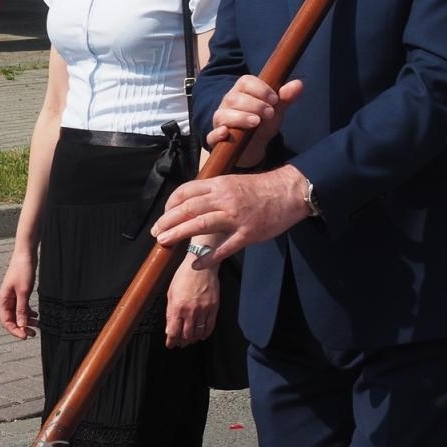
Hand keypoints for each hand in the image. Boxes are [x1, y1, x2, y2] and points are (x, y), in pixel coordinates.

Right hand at [0, 248, 37, 339]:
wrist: (26, 254)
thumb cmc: (23, 270)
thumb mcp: (24, 291)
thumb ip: (22, 309)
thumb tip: (21, 325)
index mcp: (4, 300)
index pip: (6, 321)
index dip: (15, 330)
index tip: (25, 336)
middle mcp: (7, 299)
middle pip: (12, 319)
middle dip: (22, 327)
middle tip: (33, 334)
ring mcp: (13, 295)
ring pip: (18, 313)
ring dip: (26, 320)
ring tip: (38, 325)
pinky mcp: (20, 291)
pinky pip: (23, 306)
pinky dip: (29, 312)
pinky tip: (36, 315)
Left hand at [153, 166, 311, 260]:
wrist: (290, 192)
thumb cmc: (263, 188)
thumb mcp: (234, 182)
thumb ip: (214, 191)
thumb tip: (192, 201)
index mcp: (220, 184)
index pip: (186, 191)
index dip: (170, 204)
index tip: (164, 215)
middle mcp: (225, 199)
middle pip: (188, 208)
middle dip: (167, 221)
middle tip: (156, 233)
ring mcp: (236, 217)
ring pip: (200, 224)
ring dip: (179, 234)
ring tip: (164, 243)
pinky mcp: (247, 233)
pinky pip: (224, 248)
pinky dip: (207, 257)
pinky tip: (196, 264)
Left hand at [165, 256, 220, 348]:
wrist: (202, 264)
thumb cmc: (184, 276)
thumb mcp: (171, 293)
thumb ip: (170, 312)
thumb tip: (169, 328)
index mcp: (177, 307)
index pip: (173, 332)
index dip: (171, 341)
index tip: (170, 344)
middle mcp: (190, 311)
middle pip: (186, 335)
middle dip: (182, 342)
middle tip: (181, 344)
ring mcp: (203, 309)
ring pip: (198, 332)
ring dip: (193, 339)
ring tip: (190, 340)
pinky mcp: (214, 307)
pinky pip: (210, 325)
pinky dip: (206, 333)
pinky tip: (202, 335)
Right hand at [208, 76, 304, 166]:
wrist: (255, 147)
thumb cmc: (264, 123)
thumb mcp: (276, 110)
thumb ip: (285, 97)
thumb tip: (299, 84)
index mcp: (242, 92)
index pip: (245, 81)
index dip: (260, 88)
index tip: (275, 99)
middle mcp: (228, 103)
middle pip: (234, 97)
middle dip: (254, 104)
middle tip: (269, 113)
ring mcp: (220, 120)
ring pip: (223, 115)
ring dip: (241, 117)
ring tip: (256, 121)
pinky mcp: (216, 138)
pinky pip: (211, 135)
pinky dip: (217, 133)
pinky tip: (226, 132)